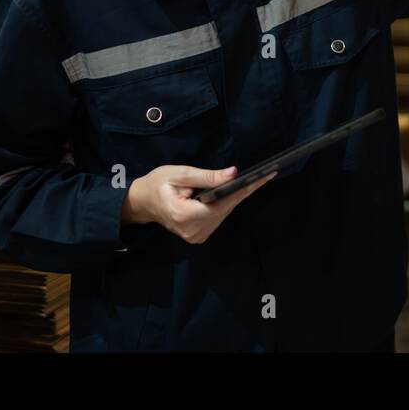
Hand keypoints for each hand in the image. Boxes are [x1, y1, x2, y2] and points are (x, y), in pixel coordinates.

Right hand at [123, 165, 276, 244]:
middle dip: (244, 191)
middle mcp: (193, 230)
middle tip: (265, 174)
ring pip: (224, 213)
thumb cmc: (158, 184)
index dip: (245, 189)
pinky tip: (233, 192)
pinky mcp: (198, 236)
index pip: (223, 202)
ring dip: (235, 197)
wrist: (143, 202)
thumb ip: (207, 176)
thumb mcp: (180, 174)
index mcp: (185, 215)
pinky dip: (225, 204)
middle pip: (226, 208)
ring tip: (253, 181)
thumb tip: (233, 173)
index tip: (264, 177)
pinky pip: (218, 217)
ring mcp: (196, 236)